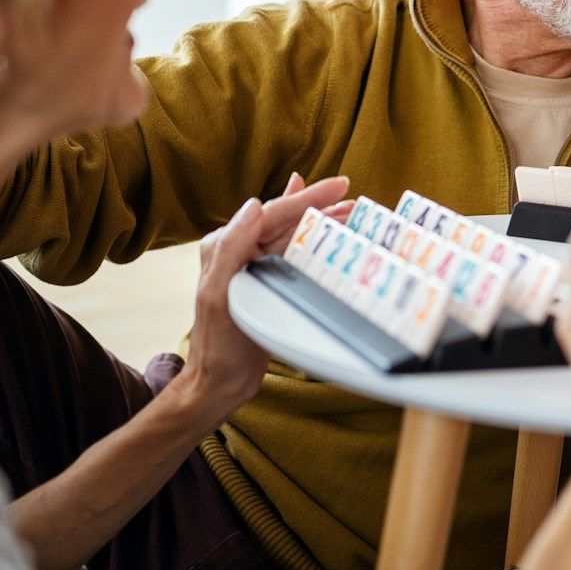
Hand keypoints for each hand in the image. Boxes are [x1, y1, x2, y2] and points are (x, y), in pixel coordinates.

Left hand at [171, 174, 350, 414]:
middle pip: (286, 220)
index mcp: (226, 246)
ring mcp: (255, 267)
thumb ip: (231, 248)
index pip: (272, 214)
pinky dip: (313, 239)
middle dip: (320, 206)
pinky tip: (322, 226)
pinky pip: (294, 254)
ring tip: (351, 211)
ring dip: (321, 221)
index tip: (339, 186)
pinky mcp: (269, 284)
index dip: (307, 198)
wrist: (221, 382)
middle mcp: (239, 250)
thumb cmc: (218, 345)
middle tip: (352, 196)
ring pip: (294, 235)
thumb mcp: (220, 294)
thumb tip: (254, 206)